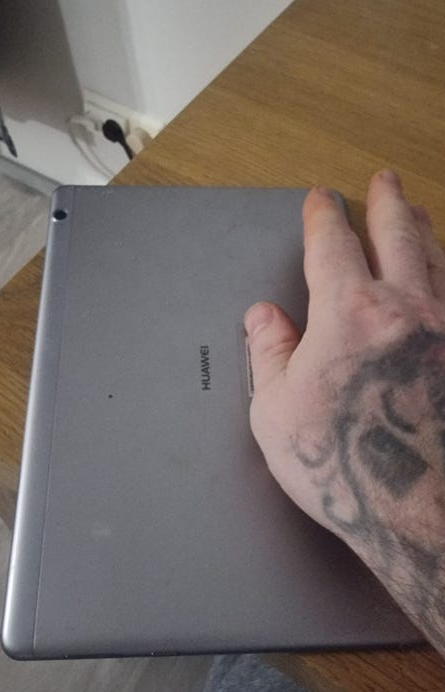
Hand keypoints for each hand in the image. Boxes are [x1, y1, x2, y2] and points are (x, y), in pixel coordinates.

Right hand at [243, 171, 444, 654]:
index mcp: (350, 313)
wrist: (423, 510)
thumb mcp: (277, 411)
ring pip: (439, 258)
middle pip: (398, 234)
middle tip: (384, 182)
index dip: (324, 218)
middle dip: (387, 203)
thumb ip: (270, 353)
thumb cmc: (347, 466)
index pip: (334, 245)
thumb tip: (263, 317)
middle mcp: (409, 307)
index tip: (322, 202)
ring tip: (419, 213)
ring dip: (425, 229)